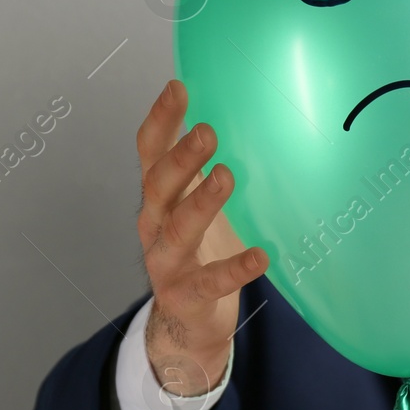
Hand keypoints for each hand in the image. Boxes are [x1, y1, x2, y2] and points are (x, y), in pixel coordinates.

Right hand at [135, 79, 268, 396]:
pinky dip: (234, 268)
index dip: (160, 119)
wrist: (186, 322)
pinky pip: (209, 281)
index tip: (178, 87)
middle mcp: (154, 226)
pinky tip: (260, 256)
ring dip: (201, 202)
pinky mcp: (186, 296)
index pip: (150, 151)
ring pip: (178, 230)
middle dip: (181, 158)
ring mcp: (166, 263)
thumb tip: (231, 110)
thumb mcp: (195, 203)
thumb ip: (202, 168)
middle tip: (207, 132)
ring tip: (226, 176)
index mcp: (158, 197)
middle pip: (158, 186)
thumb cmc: (199, 250)